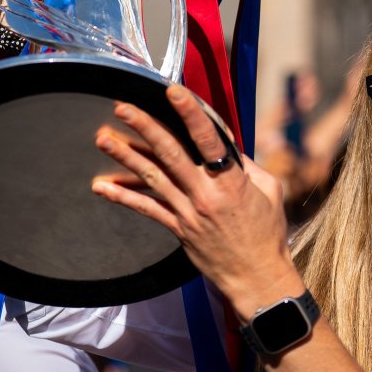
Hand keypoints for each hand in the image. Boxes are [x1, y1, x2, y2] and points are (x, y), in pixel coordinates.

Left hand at [91, 84, 301, 319]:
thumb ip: (245, 164)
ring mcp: (189, 213)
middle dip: (146, 127)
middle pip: (171, 155)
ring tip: (103, 138)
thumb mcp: (269, 191)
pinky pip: (147, 209)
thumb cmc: (268, 233)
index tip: (174, 92)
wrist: (256, 278)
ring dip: (126, 157)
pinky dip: (124, 196)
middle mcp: (206, 195)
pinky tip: (101, 186)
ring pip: (153, 179)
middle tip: (123, 108)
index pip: (209, 140)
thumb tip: (225, 142)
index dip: (191, 114)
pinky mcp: (178, 229)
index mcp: (232, 182)